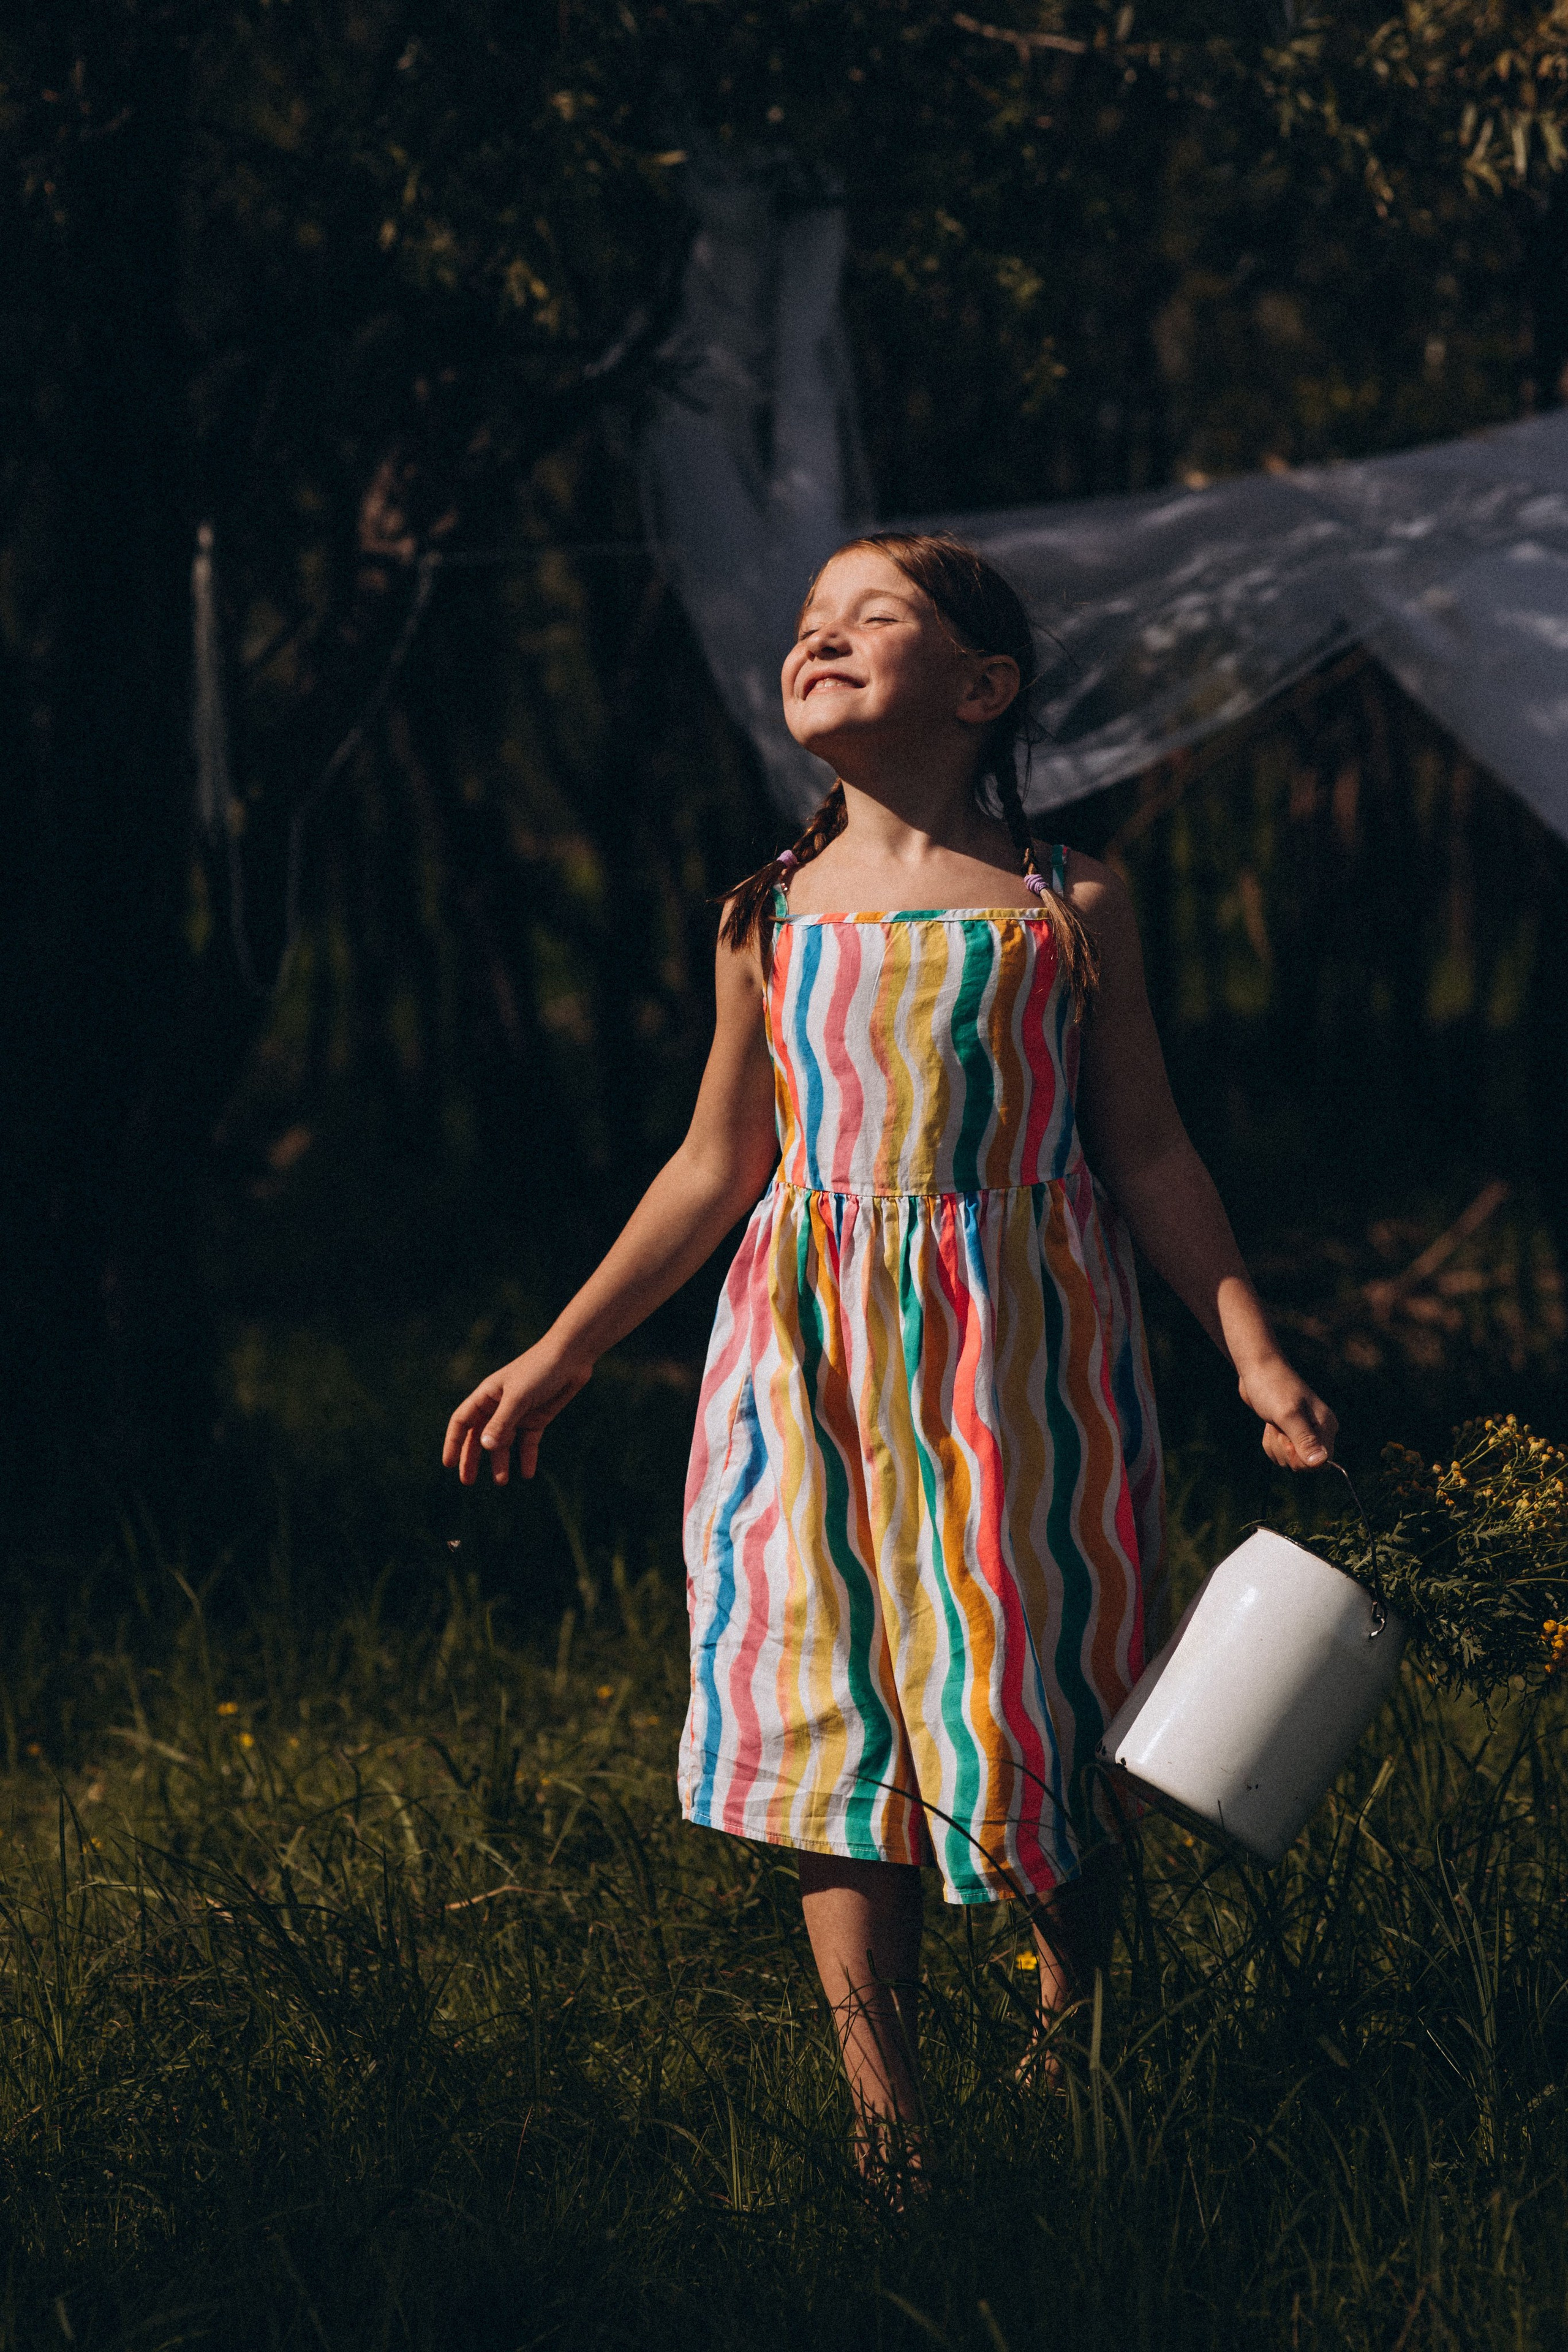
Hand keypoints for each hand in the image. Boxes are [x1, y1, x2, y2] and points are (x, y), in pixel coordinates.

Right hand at [442, 1339, 592, 1485]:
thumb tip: (484, 1446)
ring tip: (501, 1481)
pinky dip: (526, 1457)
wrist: (571, 1357)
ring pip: (503, 1443)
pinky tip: (526, 1474)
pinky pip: (527, 1443)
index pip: (462, 1422)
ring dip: (500, 1461)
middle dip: (473, 1458)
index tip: (449, 1465)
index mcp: (487, 1396)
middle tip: (468, 1481)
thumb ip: (502, 1422)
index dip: (453, 1442)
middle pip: (479, 1436)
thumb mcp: (518, 1397)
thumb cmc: (540, 1370)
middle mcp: (499, 1406)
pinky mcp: (537, 1419)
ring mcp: (518, 1413)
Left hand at [1236, 1354, 1337, 1471]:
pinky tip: (1269, 1426)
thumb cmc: (1273, 1388)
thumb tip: (1320, 1463)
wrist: (1256, 1370)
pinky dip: (1271, 1443)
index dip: (1300, 1460)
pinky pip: (1282, 1453)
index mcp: (1327, 1426)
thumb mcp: (1288, 1415)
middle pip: (1305, 1465)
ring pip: (1290, 1460)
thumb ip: (1304, 1439)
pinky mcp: (1290, 1432)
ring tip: (1273, 1423)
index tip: (1287, 1440)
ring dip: (1276, 1446)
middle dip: (1285, 1451)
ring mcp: (1304, 1432)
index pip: (1321, 1464)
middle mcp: (1319, 1431)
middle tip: (1278, 1428)